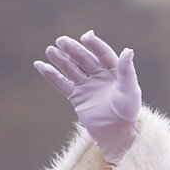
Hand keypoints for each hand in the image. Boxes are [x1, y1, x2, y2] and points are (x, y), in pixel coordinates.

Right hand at [35, 31, 141, 161]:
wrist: (118, 133)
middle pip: (84, 59)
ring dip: (60, 60)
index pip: (103, 54)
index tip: (86, 36)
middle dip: (73, 49)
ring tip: (50, 50)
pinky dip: (51, 75)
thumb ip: (127, 70)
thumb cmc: (129, 111)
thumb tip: (128, 50)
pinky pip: (62, 83)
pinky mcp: (77, 97)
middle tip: (61, 40)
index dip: (94, 45)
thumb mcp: (130, 89)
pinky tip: (39, 65)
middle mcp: (100, 76)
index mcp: (114, 71)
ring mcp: (87, 86)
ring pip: (71, 69)